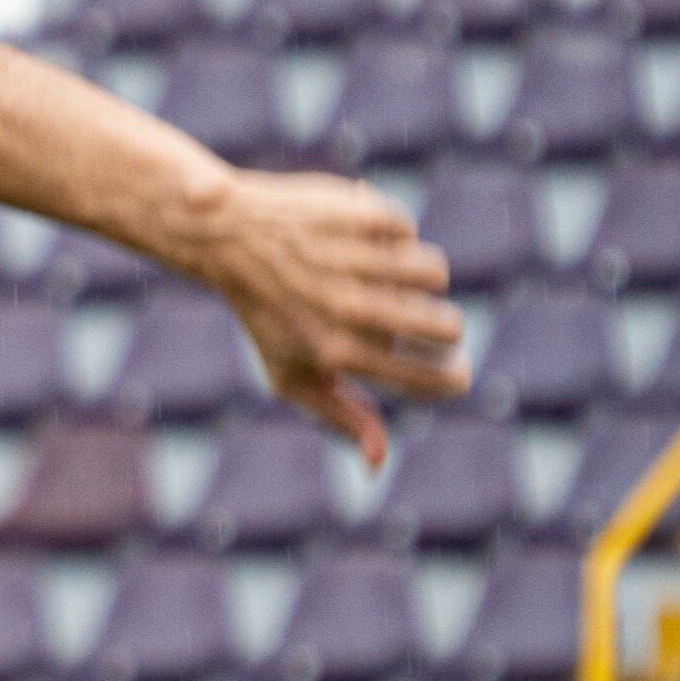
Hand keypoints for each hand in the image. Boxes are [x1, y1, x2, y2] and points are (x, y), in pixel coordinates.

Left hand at [181, 168, 466, 465]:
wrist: (225, 236)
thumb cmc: (265, 314)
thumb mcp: (290, 374)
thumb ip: (340, 418)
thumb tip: (378, 463)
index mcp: (340, 353)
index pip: (433, 377)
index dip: (453, 376)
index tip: (454, 371)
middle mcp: (351, 309)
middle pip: (448, 326)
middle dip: (444, 327)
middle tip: (426, 320)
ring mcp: (357, 261)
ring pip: (435, 275)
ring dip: (420, 277)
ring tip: (390, 275)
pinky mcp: (361, 217)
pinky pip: (408, 231)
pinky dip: (392, 234)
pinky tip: (359, 238)